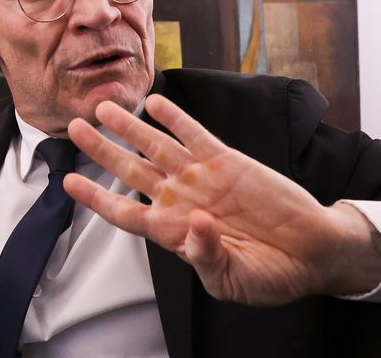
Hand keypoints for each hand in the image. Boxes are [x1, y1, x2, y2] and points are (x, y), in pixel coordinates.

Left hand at [64, 95, 380, 305]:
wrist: (313, 252)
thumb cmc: (269, 274)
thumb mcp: (233, 279)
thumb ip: (207, 255)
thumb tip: (195, 223)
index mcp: (174, 231)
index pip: (124, 212)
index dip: (96, 198)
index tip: (67, 183)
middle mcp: (180, 199)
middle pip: (130, 170)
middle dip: (101, 149)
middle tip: (74, 128)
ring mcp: (200, 176)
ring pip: (155, 146)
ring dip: (129, 126)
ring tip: (103, 108)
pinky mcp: (226, 160)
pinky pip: (193, 134)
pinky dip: (174, 118)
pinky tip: (154, 102)